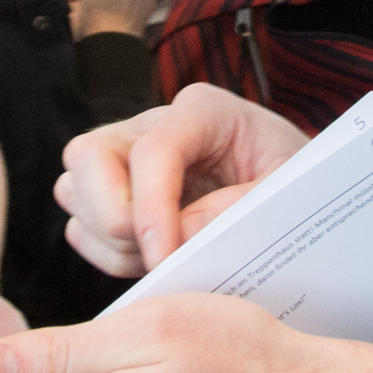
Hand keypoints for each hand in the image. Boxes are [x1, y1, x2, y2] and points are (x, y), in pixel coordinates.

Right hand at [53, 83, 308, 276]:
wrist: (298, 198)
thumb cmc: (297, 186)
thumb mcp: (288, 193)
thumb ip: (237, 211)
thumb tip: (181, 236)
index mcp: (203, 111)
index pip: (153, 150)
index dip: (152, 208)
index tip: (167, 258)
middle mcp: (151, 124)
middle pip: (87, 156)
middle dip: (112, 217)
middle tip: (158, 257)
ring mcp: (125, 158)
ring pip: (74, 191)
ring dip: (111, 242)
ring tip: (164, 261)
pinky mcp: (113, 194)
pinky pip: (80, 227)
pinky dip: (108, 255)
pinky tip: (153, 262)